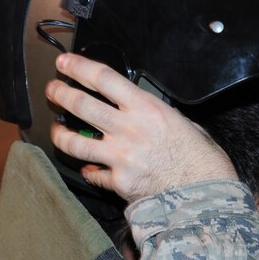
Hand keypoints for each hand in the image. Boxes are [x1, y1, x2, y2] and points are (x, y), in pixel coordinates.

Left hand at [46, 54, 235, 202]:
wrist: (206, 195)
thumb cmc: (202, 159)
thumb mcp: (186, 124)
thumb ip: (159, 117)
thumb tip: (149, 114)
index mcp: (146, 109)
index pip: (103, 79)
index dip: (78, 68)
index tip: (65, 64)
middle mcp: (128, 129)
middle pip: (81, 105)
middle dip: (60, 94)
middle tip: (53, 91)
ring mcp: (120, 157)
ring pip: (74, 142)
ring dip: (59, 134)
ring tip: (56, 131)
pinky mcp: (118, 182)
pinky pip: (93, 175)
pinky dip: (89, 172)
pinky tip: (89, 169)